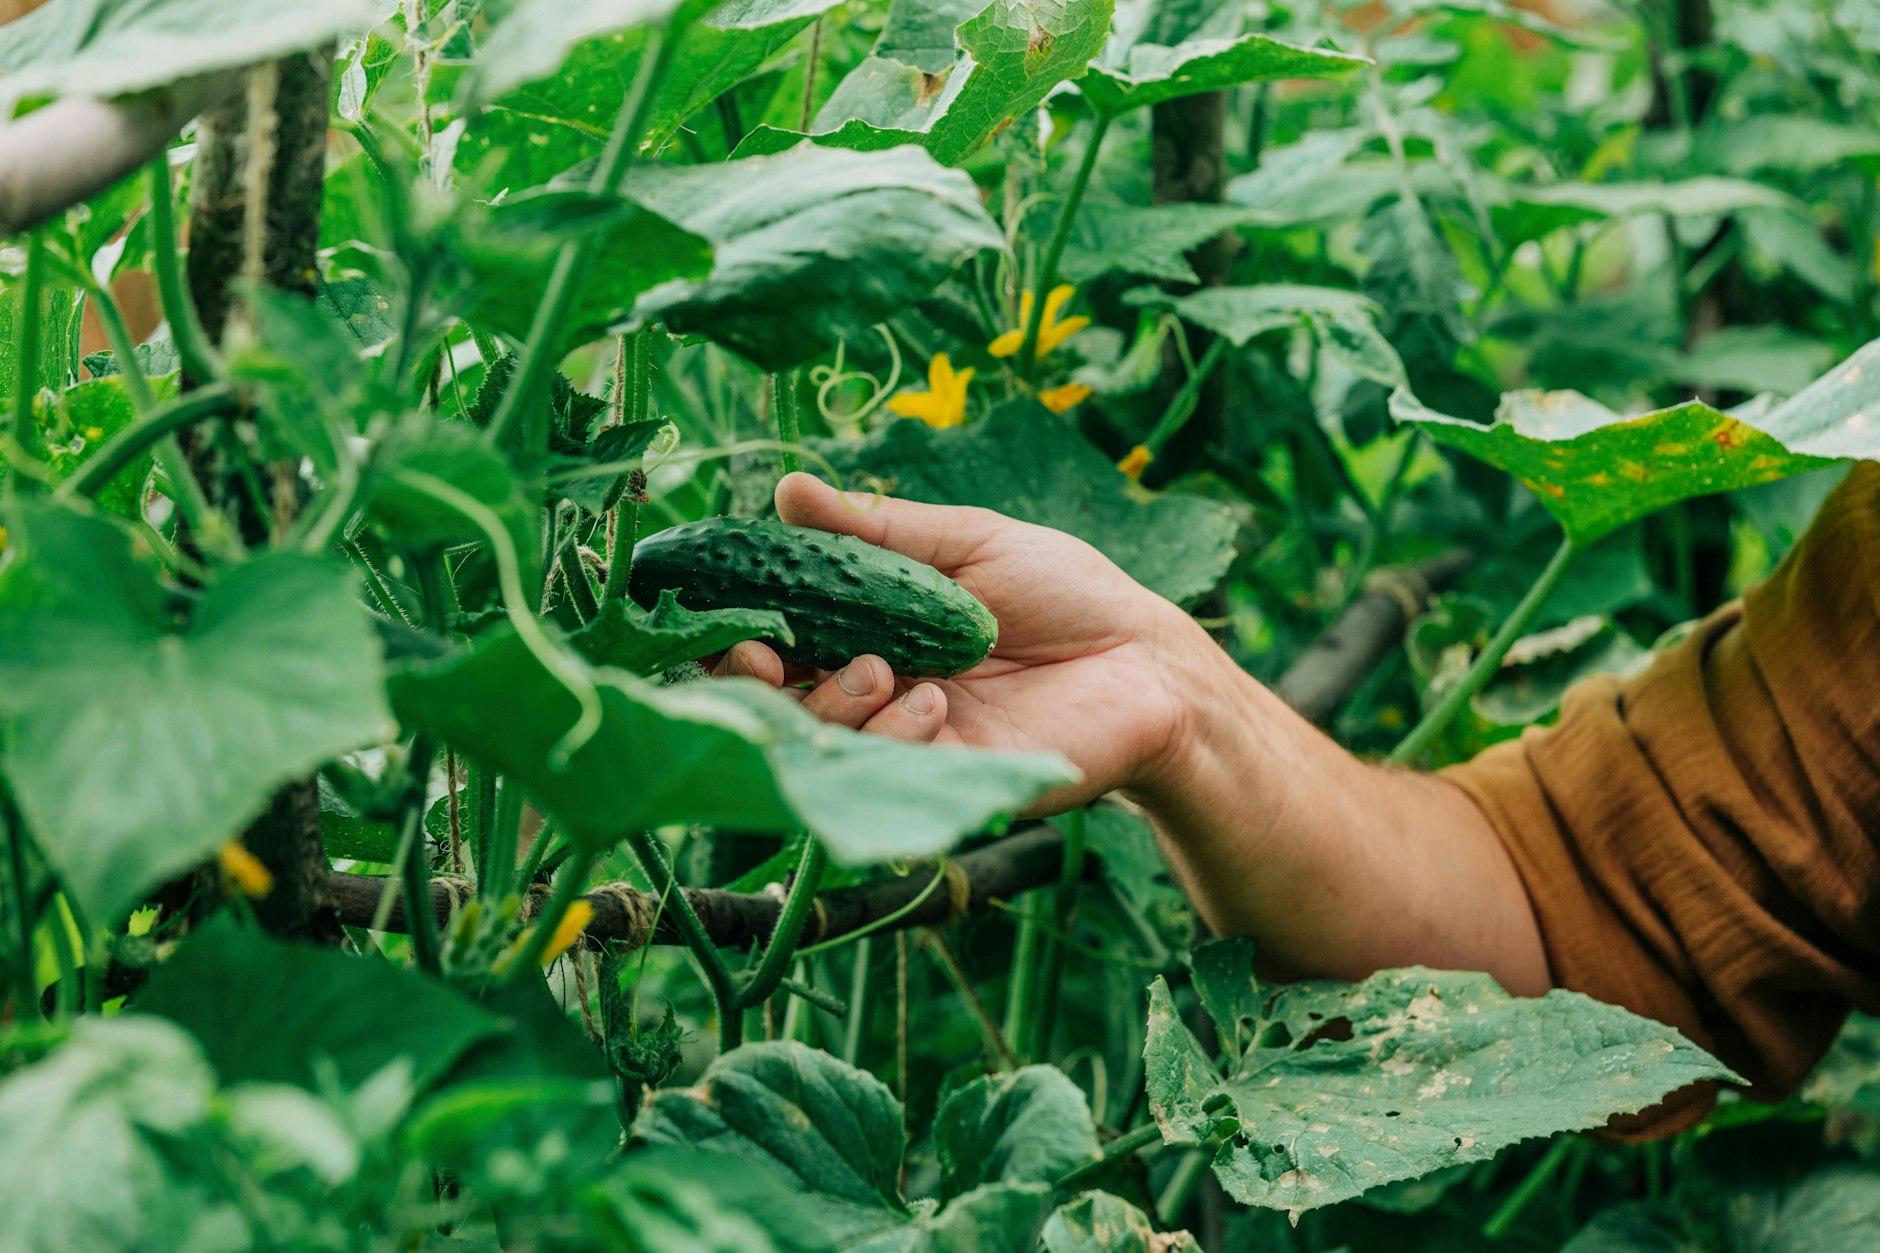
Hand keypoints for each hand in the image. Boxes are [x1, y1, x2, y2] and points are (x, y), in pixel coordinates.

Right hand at [713, 473, 1200, 811]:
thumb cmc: (1065, 594)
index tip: (731, 611)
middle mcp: (875, 687)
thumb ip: (875, 530)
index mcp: (870, 627)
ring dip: (830, 703)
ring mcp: (904, 740)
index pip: (779, 634)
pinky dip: (890, 736)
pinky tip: (932, 704)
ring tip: (877, 671)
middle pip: (776, 698)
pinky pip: (881, 772)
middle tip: (766, 656)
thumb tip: (788, 489)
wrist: (1146, 662)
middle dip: (755, 679)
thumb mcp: (965, 544)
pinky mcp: (941, 781)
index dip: (744, 627)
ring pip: (818, 741)